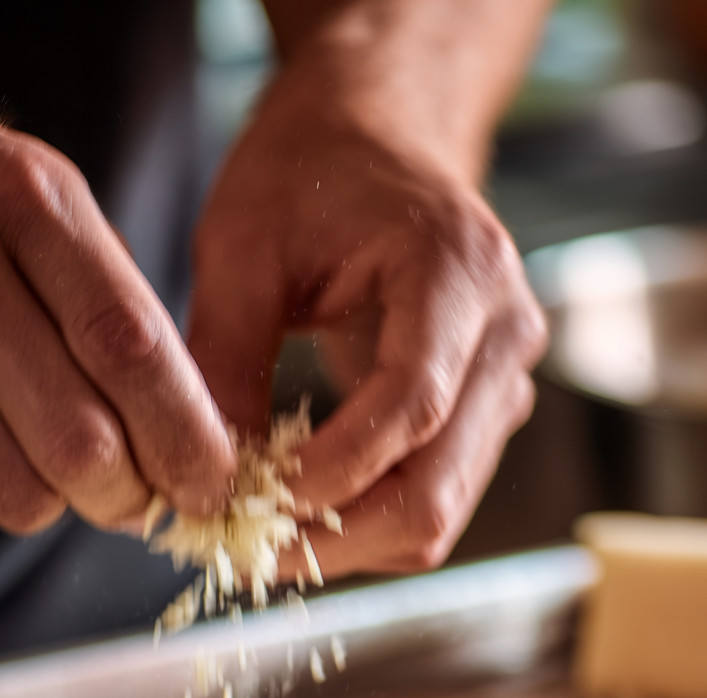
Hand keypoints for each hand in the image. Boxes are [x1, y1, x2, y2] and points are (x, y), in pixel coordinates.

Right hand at [0, 111, 235, 542]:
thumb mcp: (39, 207)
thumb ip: (116, 306)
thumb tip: (192, 445)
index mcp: (26, 202)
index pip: (130, 348)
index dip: (184, 437)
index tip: (208, 485)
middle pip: (81, 444)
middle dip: (125, 495)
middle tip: (130, 495)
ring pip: (17, 493)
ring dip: (48, 502)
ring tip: (33, 451)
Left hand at [188, 14, 546, 577]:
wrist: (381, 137)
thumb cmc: (313, 168)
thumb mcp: (243, 241)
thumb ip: (224, 353)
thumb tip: (203, 473)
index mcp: (457, 272)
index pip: (411, 408)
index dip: (332, 475)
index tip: (251, 505)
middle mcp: (504, 335)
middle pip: (438, 489)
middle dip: (338, 538)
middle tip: (248, 551)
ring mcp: (503, 382)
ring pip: (440, 514)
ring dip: (349, 542)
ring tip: (264, 535)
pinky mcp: (483, 415)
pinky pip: (433, 500)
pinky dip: (366, 524)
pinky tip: (301, 511)